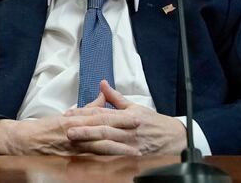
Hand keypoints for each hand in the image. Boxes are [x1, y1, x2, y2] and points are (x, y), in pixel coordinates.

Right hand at [0, 111, 140, 155]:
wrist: (24, 140)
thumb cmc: (47, 127)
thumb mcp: (68, 115)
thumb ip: (88, 108)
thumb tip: (103, 97)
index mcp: (77, 119)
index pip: (102, 117)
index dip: (120, 118)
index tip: (136, 118)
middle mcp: (75, 131)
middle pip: (102, 131)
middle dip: (122, 132)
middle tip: (139, 133)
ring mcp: (71, 146)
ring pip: (97, 147)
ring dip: (116, 149)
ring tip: (132, 152)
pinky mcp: (67, 159)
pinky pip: (87, 162)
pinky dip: (100, 163)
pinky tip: (113, 166)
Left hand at [64, 80, 186, 154]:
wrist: (173, 138)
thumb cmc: (152, 122)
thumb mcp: (135, 106)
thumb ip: (116, 97)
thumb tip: (103, 84)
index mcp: (127, 115)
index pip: (102, 113)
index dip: (84, 113)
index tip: (69, 114)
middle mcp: (128, 129)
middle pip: (103, 128)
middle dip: (84, 129)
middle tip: (67, 129)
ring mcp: (130, 144)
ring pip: (107, 143)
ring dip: (90, 142)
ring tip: (74, 141)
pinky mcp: (133, 156)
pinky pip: (115, 155)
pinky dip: (102, 156)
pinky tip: (90, 156)